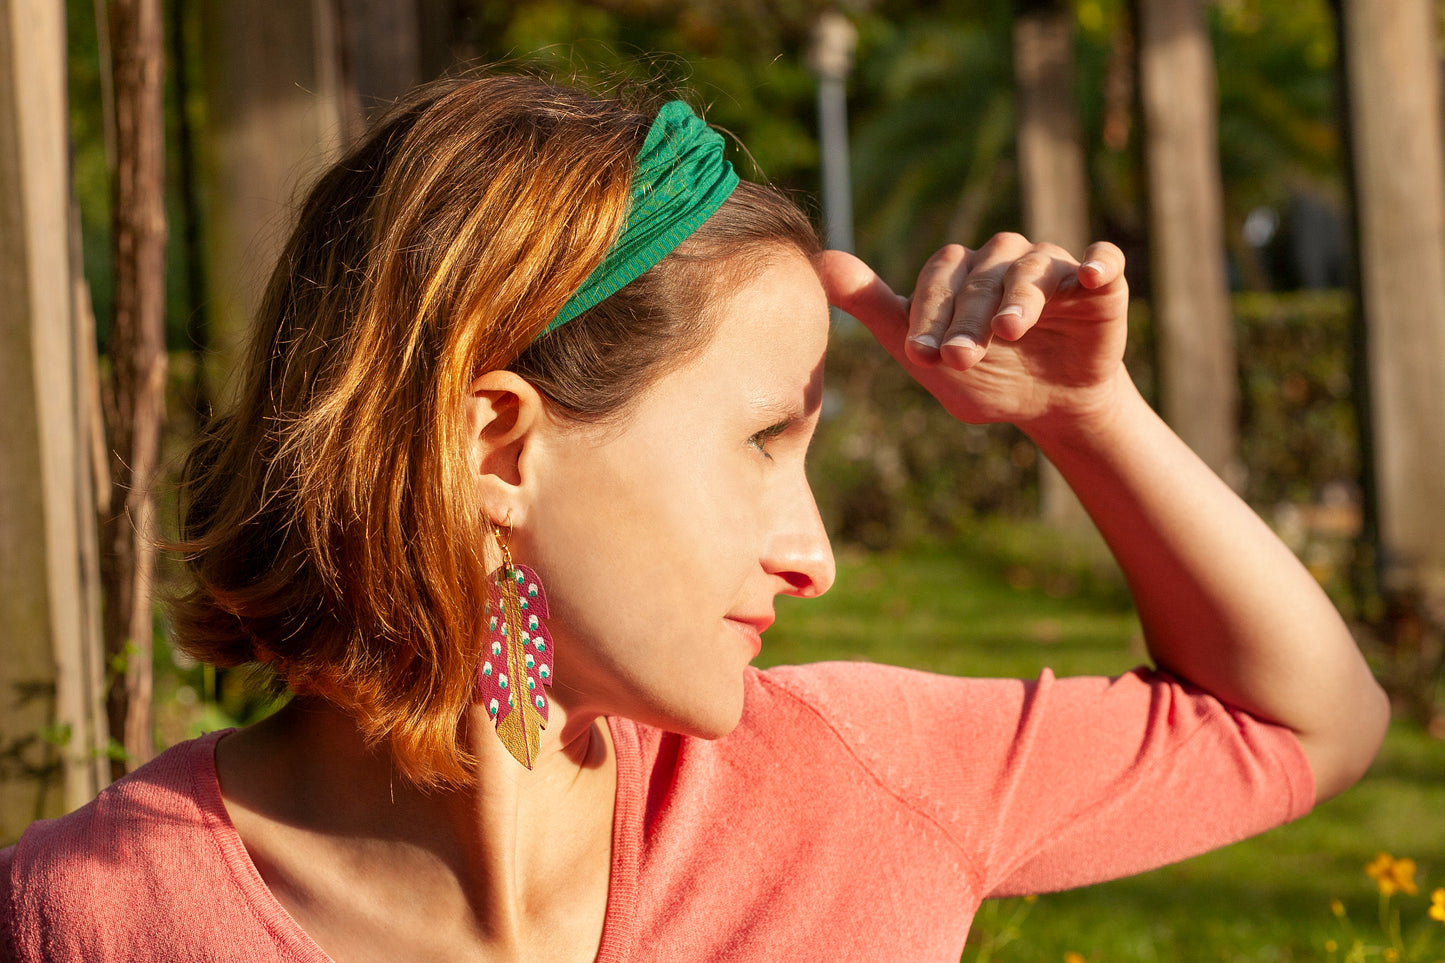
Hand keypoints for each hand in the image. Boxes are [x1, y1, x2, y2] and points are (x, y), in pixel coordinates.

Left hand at [817, 233, 1130, 434]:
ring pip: (1033, 269)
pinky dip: (1100, 265)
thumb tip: (819, 262)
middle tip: (960, 358)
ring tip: (1010, 329)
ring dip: (1020, 297)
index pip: (939, 280)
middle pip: (982, 279)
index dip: (929, 315)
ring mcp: (1052, 267)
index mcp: (960, 271)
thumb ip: (875, 308)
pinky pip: (1105, 263)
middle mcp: (1004, 259)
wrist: (1046, 404)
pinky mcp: (1101, 283)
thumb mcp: (923, 353)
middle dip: (968, 320)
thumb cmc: (981, 374)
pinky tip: (1092, 276)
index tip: (921, 354)